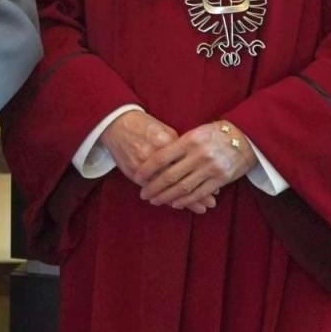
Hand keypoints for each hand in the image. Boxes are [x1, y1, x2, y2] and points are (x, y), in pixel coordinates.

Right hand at [98, 110, 214, 212]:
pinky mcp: (133, 171)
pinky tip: (175, 204)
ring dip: (182, 200)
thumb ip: (179, 146)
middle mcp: (154, 154)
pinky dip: (165, 198)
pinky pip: (153, 189)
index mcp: (165, 141)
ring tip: (198, 208)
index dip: (201, 177)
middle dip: (196, 194)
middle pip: (179, 179)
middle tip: (210, 204)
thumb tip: (198, 166)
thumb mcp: (164, 130)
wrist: (115, 123)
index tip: (215, 189)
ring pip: (166, 188)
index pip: (187, 164)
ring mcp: (142, 165)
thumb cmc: (143, 125)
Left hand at [137, 121, 255, 210]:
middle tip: (143, 194)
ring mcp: (210, 168)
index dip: (147, 169)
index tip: (137, 177)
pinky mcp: (221, 179)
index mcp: (189, 140)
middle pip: (169, 176)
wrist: (245, 138)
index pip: (161, 157)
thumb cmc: (215, 134)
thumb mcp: (195, 133)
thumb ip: (177, 145)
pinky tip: (175, 204)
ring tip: (156, 201)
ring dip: (167, 197)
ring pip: (183, 187)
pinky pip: (199, 193)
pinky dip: (186, 200)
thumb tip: (155, 160)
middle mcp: (198, 155)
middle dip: (154, 187)